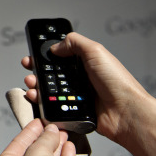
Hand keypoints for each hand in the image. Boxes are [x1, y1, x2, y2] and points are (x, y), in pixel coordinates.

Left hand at [0, 118, 75, 155]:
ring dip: (56, 148)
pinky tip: (69, 150)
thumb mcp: (36, 153)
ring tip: (63, 135)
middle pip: (33, 153)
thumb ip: (44, 139)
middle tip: (53, 127)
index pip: (16, 144)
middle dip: (45, 139)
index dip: (29, 131)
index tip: (38, 122)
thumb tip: (50, 132)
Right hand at [21, 32, 148, 145]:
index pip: (60, 56)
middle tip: (29, 68)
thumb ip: (74, 42)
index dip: (46, 54)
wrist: (126, 112)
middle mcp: (80, 79)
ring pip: (49, 90)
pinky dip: (42, 102)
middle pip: (51, 73)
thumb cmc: (117, 82)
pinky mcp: (73, 111)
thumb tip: (55, 46)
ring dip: (36, 85)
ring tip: (31, 83)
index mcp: (85, 63)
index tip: (33, 53)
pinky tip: (36, 97)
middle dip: (37, 70)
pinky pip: (53, 106)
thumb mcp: (95, 51)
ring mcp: (76, 96)